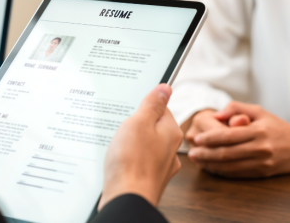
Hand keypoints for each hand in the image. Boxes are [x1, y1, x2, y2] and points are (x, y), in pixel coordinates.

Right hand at [100, 84, 182, 209]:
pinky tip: (117, 164)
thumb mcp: (139, 122)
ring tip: (117, 149)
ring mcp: (160, 166)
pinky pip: (138, 162)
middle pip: (152, 127)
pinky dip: (128, 161)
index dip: (144, 107)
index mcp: (172, 132)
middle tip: (121, 131)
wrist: (126, 201)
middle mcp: (170, 150)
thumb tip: (165, 88)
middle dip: (135, 127)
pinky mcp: (147, 179)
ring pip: (144, 146)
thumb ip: (152, 104)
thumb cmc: (132, 163)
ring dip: (130, 145)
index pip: (161, 108)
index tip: (131, 109)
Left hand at [187, 101, 289, 177]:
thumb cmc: (277, 126)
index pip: (229, 136)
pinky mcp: (262, 173)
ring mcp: (262, 163)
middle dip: (206, 154)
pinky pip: (238, 174)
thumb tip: (217, 114)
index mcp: (258, 131)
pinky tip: (213, 167)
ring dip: (212, 165)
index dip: (211, 138)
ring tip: (199, 161)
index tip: (198, 138)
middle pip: (227, 153)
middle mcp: (260, 148)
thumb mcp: (259, 111)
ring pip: (230, 166)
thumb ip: (237, 108)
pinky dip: (223, 171)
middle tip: (193, 153)